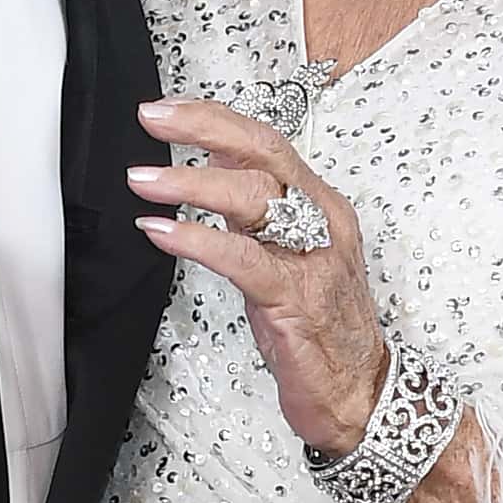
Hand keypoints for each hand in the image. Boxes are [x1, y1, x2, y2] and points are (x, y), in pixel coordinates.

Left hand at [129, 98, 389, 461]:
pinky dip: (198, 240)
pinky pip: (242, 259)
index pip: (267, 142)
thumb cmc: (320, 328)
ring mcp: (310, 259)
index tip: (168, 109)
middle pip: (263, 153)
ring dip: (190, 183)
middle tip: (153, 119)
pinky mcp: (293, 299)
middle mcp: (320, 222)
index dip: (215, 119)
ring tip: (144, 180)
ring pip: (252, 198)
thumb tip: (213, 161)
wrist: (359, 392)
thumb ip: (253, 209)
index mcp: (320, 206)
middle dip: (204, 127)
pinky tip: (162, 233)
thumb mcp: (284, 254)